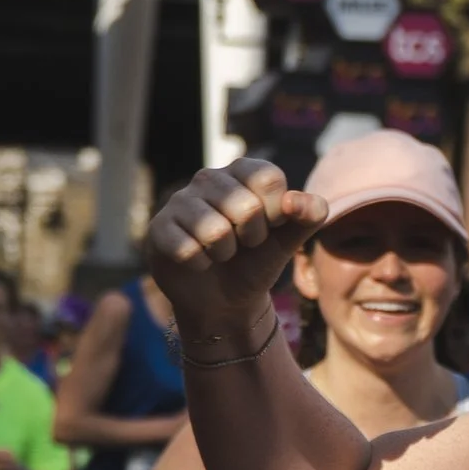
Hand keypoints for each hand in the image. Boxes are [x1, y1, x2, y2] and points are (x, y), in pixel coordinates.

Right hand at [147, 158, 328, 352]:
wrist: (225, 297)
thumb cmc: (257, 259)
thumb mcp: (291, 239)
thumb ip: (309, 215)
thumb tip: (296, 201)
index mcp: (243, 171)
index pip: (268, 178)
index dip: (276, 212)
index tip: (270, 225)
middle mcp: (209, 177)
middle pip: (245, 206)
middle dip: (253, 237)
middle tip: (244, 243)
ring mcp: (180, 200)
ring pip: (215, 230)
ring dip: (225, 253)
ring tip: (221, 252)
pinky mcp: (158, 227)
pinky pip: (188, 250)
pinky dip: (201, 264)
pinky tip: (198, 261)